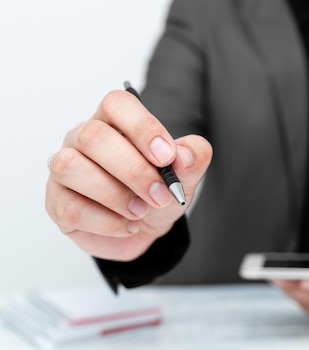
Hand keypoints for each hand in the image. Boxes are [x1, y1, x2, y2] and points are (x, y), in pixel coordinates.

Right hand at [45, 91, 211, 260]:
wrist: (144, 227)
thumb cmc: (157, 190)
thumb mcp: (185, 175)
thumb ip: (193, 157)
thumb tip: (183, 156)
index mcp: (114, 121)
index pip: (117, 104)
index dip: (143, 127)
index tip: (167, 156)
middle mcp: (82, 138)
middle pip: (94, 136)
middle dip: (134, 170)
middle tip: (161, 194)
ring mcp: (64, 169)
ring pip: (72, 168)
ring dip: (115, 195)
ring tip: (141, 211)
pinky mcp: (56, 202)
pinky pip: (71, 208)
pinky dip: (107, 222)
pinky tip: (127, 225)